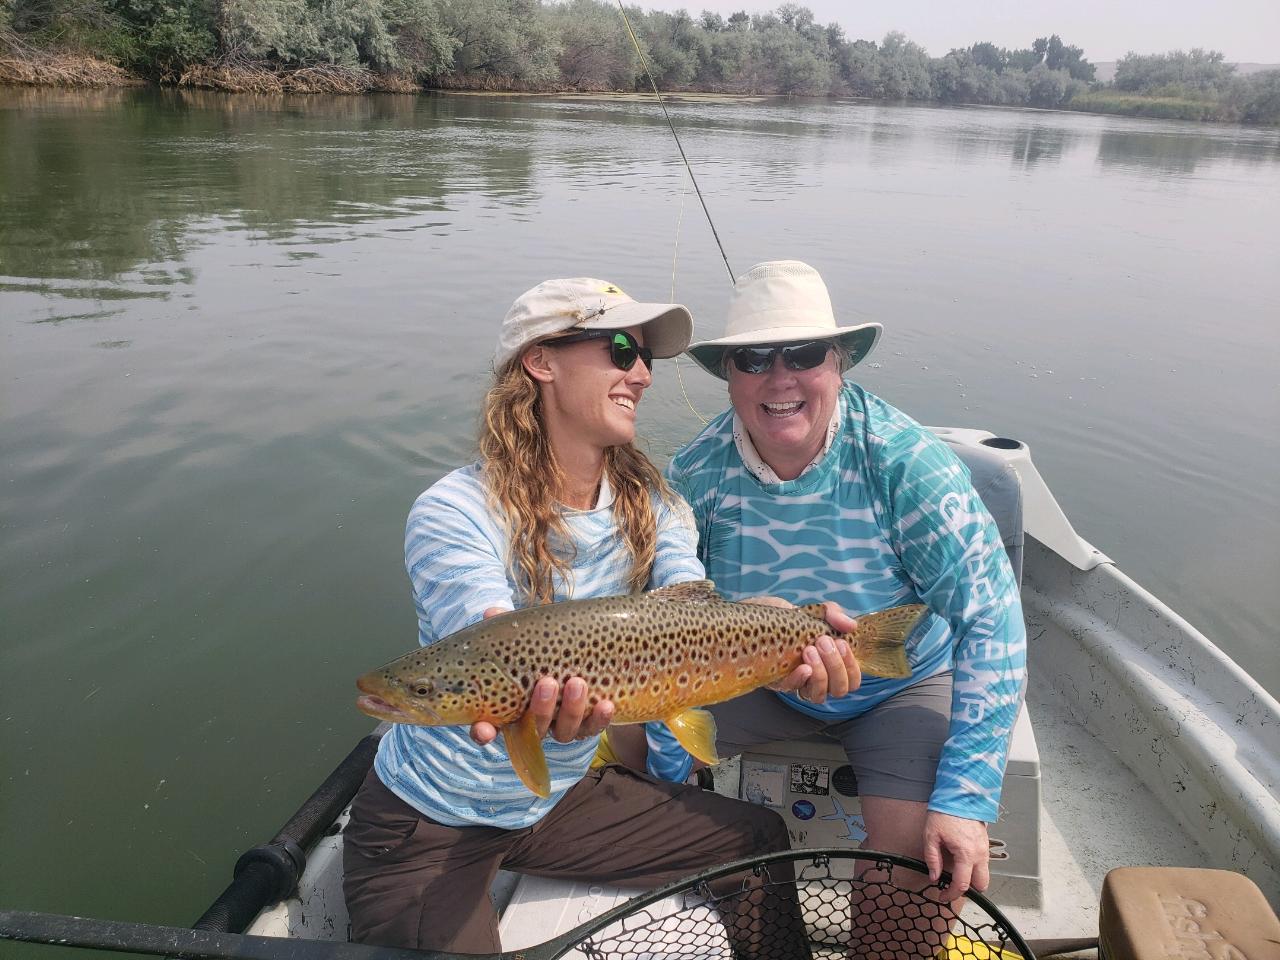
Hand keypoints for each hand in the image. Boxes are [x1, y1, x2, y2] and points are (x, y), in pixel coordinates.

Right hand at [469, 608, 614, 745]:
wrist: (590, 656)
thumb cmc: (544, 647)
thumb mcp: (527, 635)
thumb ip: (508, 626)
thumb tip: (492, 611)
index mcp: (510, 704)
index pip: (488, 728)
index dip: (483, 732)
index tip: (483, 728)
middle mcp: (534, 721)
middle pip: (534, 728)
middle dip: (541, 709)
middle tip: (547, 683)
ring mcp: (561, 725)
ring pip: (563, 731)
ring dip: (571, 710)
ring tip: (577, 682)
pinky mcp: (587, 724)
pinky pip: (592, 728)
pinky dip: (599, 720)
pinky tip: (606, 704)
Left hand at [752, 599, 860, 703]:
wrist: (756, 614)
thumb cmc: (788, 617)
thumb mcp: (813, 610)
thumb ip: (834, 614)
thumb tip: (851, 626)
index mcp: (829, 663)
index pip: (852, 680)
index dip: (852, 666)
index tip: (842, 642)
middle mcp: (816, 677)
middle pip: (839, 689)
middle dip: (836, 666)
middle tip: (823, 642)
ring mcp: (797, 681)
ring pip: (818, 696)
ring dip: (820, 674)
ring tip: (809, 649)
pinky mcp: (776, 681)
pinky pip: (792, 689)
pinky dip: (800, 679)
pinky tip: (801, 666)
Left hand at [922, 811, 989, 899]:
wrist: (960, 795)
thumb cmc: (945, 812)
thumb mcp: (931, 835)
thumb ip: (933, 858)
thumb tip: (934, 876)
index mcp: (966, 854)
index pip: (962, 885)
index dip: (951, 894)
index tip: (942, 895)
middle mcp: (980, 854)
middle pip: (981, 885)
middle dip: (968, 889)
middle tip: (952, 886)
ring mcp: (985, 849)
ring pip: (984, 875)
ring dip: (972, 878)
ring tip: (954, 872)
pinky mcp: (985, 844)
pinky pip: (983, 863)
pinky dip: (974, 867)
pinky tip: (960, 860)